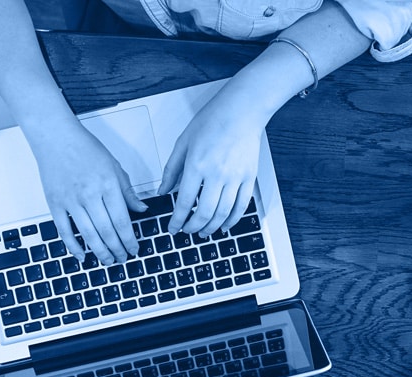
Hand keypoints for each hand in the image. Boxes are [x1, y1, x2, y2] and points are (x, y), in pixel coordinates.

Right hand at [31, 120, 145, 263]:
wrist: (55, 135)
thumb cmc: (84, 148)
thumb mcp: (113, 165)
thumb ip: (127, 191)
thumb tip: (141, 210)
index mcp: (107, 184)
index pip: (122, 220)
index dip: (129, 239)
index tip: (134, 249)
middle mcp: (89, 194)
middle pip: (107, 231)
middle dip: (117, 249)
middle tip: (123, 258)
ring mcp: (71, 200)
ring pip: (88, 235)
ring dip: (100, 252)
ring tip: (108, 260)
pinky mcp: (55, 203)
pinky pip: (65, 231)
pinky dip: (74, 246)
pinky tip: (82, 256)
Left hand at [160, 90, 265, 237]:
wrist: (242, 110)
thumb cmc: (213, 120)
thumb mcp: (183, 142)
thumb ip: (171, 169)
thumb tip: (162, 191)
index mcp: (197, 165)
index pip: (184, 202)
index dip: (177, 221)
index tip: (173, 228)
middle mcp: (217, 174)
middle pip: (204, 213)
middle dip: (193, 228)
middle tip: (187, 231)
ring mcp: (235, 177)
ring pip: (222, 214)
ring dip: (211, 228)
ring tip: (203, 232)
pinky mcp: (249, 178)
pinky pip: (241, 207)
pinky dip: (232, 220)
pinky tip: (224, 225)